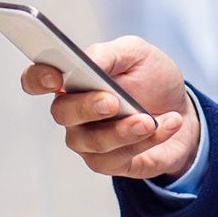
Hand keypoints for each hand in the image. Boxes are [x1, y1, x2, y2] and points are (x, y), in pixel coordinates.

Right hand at [21, 36, 200, 181]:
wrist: (181, 108)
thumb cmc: (151, 77)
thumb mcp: (136, 53)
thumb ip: (108, 54)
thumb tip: (88, 60)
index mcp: (72, 78)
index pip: (36, 79)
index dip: (38, 79)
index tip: (56, 77)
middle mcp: (73, 112)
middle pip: (62, 113)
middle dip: (88, 107)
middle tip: (114, 102)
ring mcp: (88, 140)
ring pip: (93, 142)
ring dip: (124, 130)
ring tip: (150, 120)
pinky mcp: (111, 163)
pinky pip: (121, 157)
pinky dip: (150, 139)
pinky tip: (168, 123)